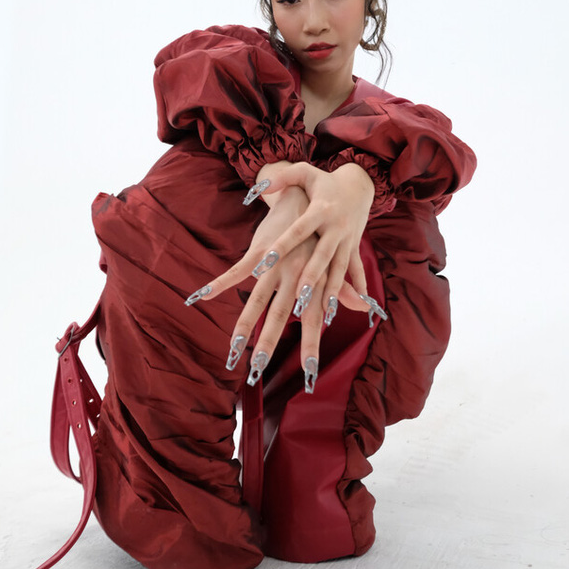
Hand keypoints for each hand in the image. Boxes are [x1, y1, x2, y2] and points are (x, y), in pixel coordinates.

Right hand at [214, 185, 337, 384]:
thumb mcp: (336, 260)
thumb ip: (345, 288)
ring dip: (245, 324)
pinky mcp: (261, 250)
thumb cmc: (321, 234)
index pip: (314, 322)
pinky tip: (202, 296)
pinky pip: (238, 270)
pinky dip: (220, 284)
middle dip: (271, 344)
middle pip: (282, 317)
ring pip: (259, 299)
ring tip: (233, 347)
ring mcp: (277, 264)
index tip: (310, 373)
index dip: (311, 346)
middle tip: (260, 370)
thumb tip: (367, 309)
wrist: (309, 195)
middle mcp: (296, 277)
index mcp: (314, 283)